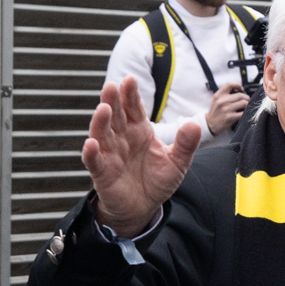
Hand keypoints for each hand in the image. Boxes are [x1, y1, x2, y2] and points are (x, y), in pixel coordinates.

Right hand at [83, 76, 199, 237]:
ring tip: (104, 109)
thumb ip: (186, 144)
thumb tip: (193, 123)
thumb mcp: (178, 162)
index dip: (131, 95)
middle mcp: (122, 139)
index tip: (130, 79)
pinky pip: (94, 161)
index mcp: (140, 132)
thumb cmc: (157, 180)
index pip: (134, 109)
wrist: (144, 206)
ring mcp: (110, 154)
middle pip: (116, 117)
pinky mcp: (102, 173)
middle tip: (112, 86)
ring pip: (102, 135)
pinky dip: (91, 153)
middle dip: (113, 101)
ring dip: (101, 122)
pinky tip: (91, 143)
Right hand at [205, 81, 249, 133]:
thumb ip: (225, 94)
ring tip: (245, 106)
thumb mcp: (216, 99)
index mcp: (218, 95)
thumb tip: (239, 90)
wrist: (210, 124)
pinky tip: (244, 112)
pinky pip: (243, 112)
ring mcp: (226, 109)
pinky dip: (246, 112)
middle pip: (240, 95)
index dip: (238, 85)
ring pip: (244, 103)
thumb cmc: (216, 111)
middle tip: (247, 100)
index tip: (241, 89)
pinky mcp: (230, 117)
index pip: (230, 84)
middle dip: (246, 97)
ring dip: (247, 104)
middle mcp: (222, 101)